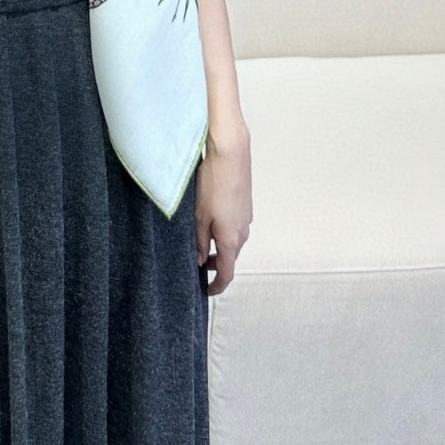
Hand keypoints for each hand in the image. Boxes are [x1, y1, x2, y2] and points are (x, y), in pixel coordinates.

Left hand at [195, 119, 251, 296]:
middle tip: (198, 264)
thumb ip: (199, 241)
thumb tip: (200, 259)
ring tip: (200, 240)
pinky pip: (235, 225)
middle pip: (230, 257)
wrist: (231, 153)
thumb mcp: (198, 216)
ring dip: (219, 245)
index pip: (226, 273)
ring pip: (233, 240)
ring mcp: (246, 217)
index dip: (216, 286)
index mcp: (231, 239)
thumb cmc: (213, 182)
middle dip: (215, 264)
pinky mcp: (245, 204)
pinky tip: (210, 218)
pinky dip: (224, 230)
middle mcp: (243, 231)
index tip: (206, 290)